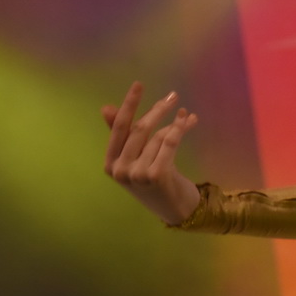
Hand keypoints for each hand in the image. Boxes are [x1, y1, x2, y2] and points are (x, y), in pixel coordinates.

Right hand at [103, 82, 201, 224]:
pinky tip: (189, 120)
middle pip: (138, 130)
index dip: (129, 105)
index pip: (118, 128)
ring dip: (175, 124)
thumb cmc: (156, 182)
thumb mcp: (137, 159)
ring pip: (157, 137)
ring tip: (186, 117)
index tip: (139, 85)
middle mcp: (120, 170)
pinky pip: (168, 143)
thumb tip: (106, 108)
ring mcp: (137, 174)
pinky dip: (179, 129)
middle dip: (157, 110)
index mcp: (110, 164)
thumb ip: (124, 136)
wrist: (177, 210)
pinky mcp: (156, 175)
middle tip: (173, 96)